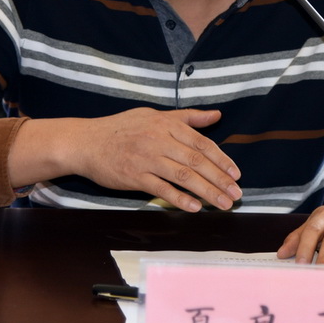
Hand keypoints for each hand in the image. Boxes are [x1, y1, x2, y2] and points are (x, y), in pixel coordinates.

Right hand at [55, 107, 242, 211]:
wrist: (86, 141)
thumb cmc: (122, 128)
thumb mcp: (154, 115)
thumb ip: (186, 117)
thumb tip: (216, 114)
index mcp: (166, 124)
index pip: (201, 142)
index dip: (221, 159)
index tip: (236, 174)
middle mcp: (158, 139)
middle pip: (196, 160)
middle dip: (219, 179)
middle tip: (236, 194)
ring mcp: (146, 158)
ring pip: (183, 175)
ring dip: (206, 192)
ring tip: (223, 204)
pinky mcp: (134, 176)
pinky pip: (161, 189)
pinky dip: (180, 199)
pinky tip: (195, 208)